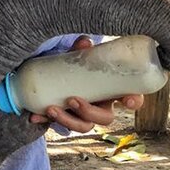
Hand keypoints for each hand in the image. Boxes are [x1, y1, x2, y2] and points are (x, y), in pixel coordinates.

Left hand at [29, 35, 144, 132]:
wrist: (52, 73)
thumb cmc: (75, 64)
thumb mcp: (78, 55)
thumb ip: (81, 49)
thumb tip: (83, 42)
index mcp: (112, 91)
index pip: (131, 99)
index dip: (134, 101)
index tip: (128, 101)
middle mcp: (101, 106)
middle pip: (105, 119)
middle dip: (89, 112)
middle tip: (72, 99)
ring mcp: (83, 115)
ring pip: (83, 126)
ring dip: (67, 120)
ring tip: (51, 108)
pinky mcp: (65, 118)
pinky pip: (57, 124)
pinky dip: (45, 120)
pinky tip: (35, 116)